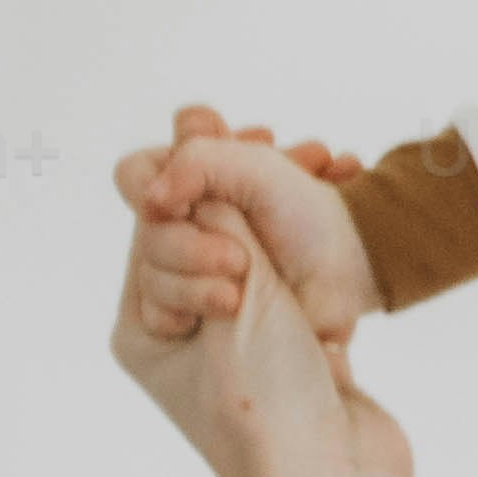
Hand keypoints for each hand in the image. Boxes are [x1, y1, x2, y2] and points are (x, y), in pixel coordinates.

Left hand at [108, 171, 411, 476]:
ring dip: (286, 217)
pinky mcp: (295, 348)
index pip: (154, 230)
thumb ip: (220, 217)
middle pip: (202, 232)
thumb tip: (188, 138)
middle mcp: (184, 333)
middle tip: (283, 217)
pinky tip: (343, 203)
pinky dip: (316, 251)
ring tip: (331, 165)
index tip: (239, 254)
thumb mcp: (237, 300)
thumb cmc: (271, 408)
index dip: (195, 214)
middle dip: (243, 207)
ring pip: (254, 251)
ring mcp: (241, 340)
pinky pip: (295, 279)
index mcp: (143, 329)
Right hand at [115, 110, 386, 349]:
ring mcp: (184, 267)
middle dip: (192, 244)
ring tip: (245, 275)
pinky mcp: (193, 309)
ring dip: (199, 277)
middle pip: (145, 232)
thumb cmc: (305, 214)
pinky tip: (231, 303)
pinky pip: (157, 314)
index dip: (151, 187)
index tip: (188, 203)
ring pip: (150, 275)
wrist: (342, 270)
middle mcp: (180, 221)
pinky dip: (193, 307)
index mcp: (188, 178)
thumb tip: (152, 201)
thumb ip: (196, 162)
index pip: (134, 174)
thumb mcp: (255, 167)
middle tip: (239, 254)